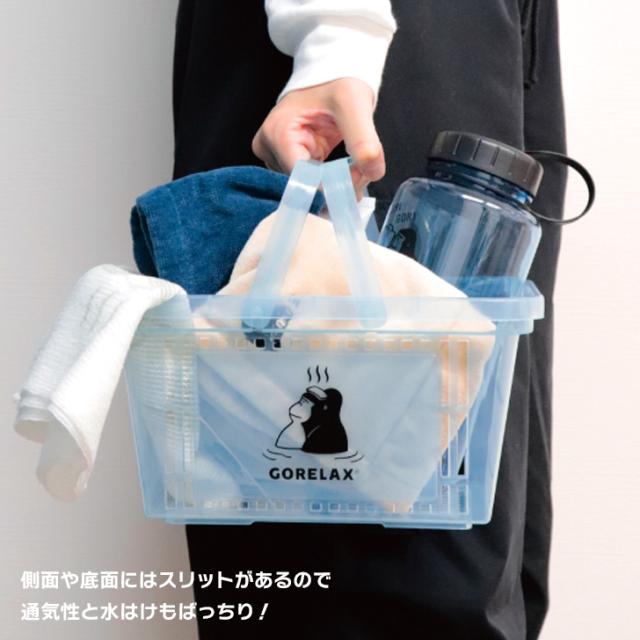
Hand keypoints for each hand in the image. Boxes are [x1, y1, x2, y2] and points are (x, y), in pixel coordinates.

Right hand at [252, 77, 384, 197]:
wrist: (332, 73)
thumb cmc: (337, 80)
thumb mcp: (354, 104)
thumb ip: (363, 139)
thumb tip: (372, 172)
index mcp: (277, 133)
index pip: (302, 178)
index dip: (331, 186)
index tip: (358, 182)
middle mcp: (269, 147)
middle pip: (304, 184)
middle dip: (336, 184)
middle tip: (362, 173)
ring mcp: (275, 155)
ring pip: (308, 186)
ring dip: (335, 182)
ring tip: (354, 165)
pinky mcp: (286, 160)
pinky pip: (310, 181)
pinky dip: (331, 179)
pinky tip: (344, 168)